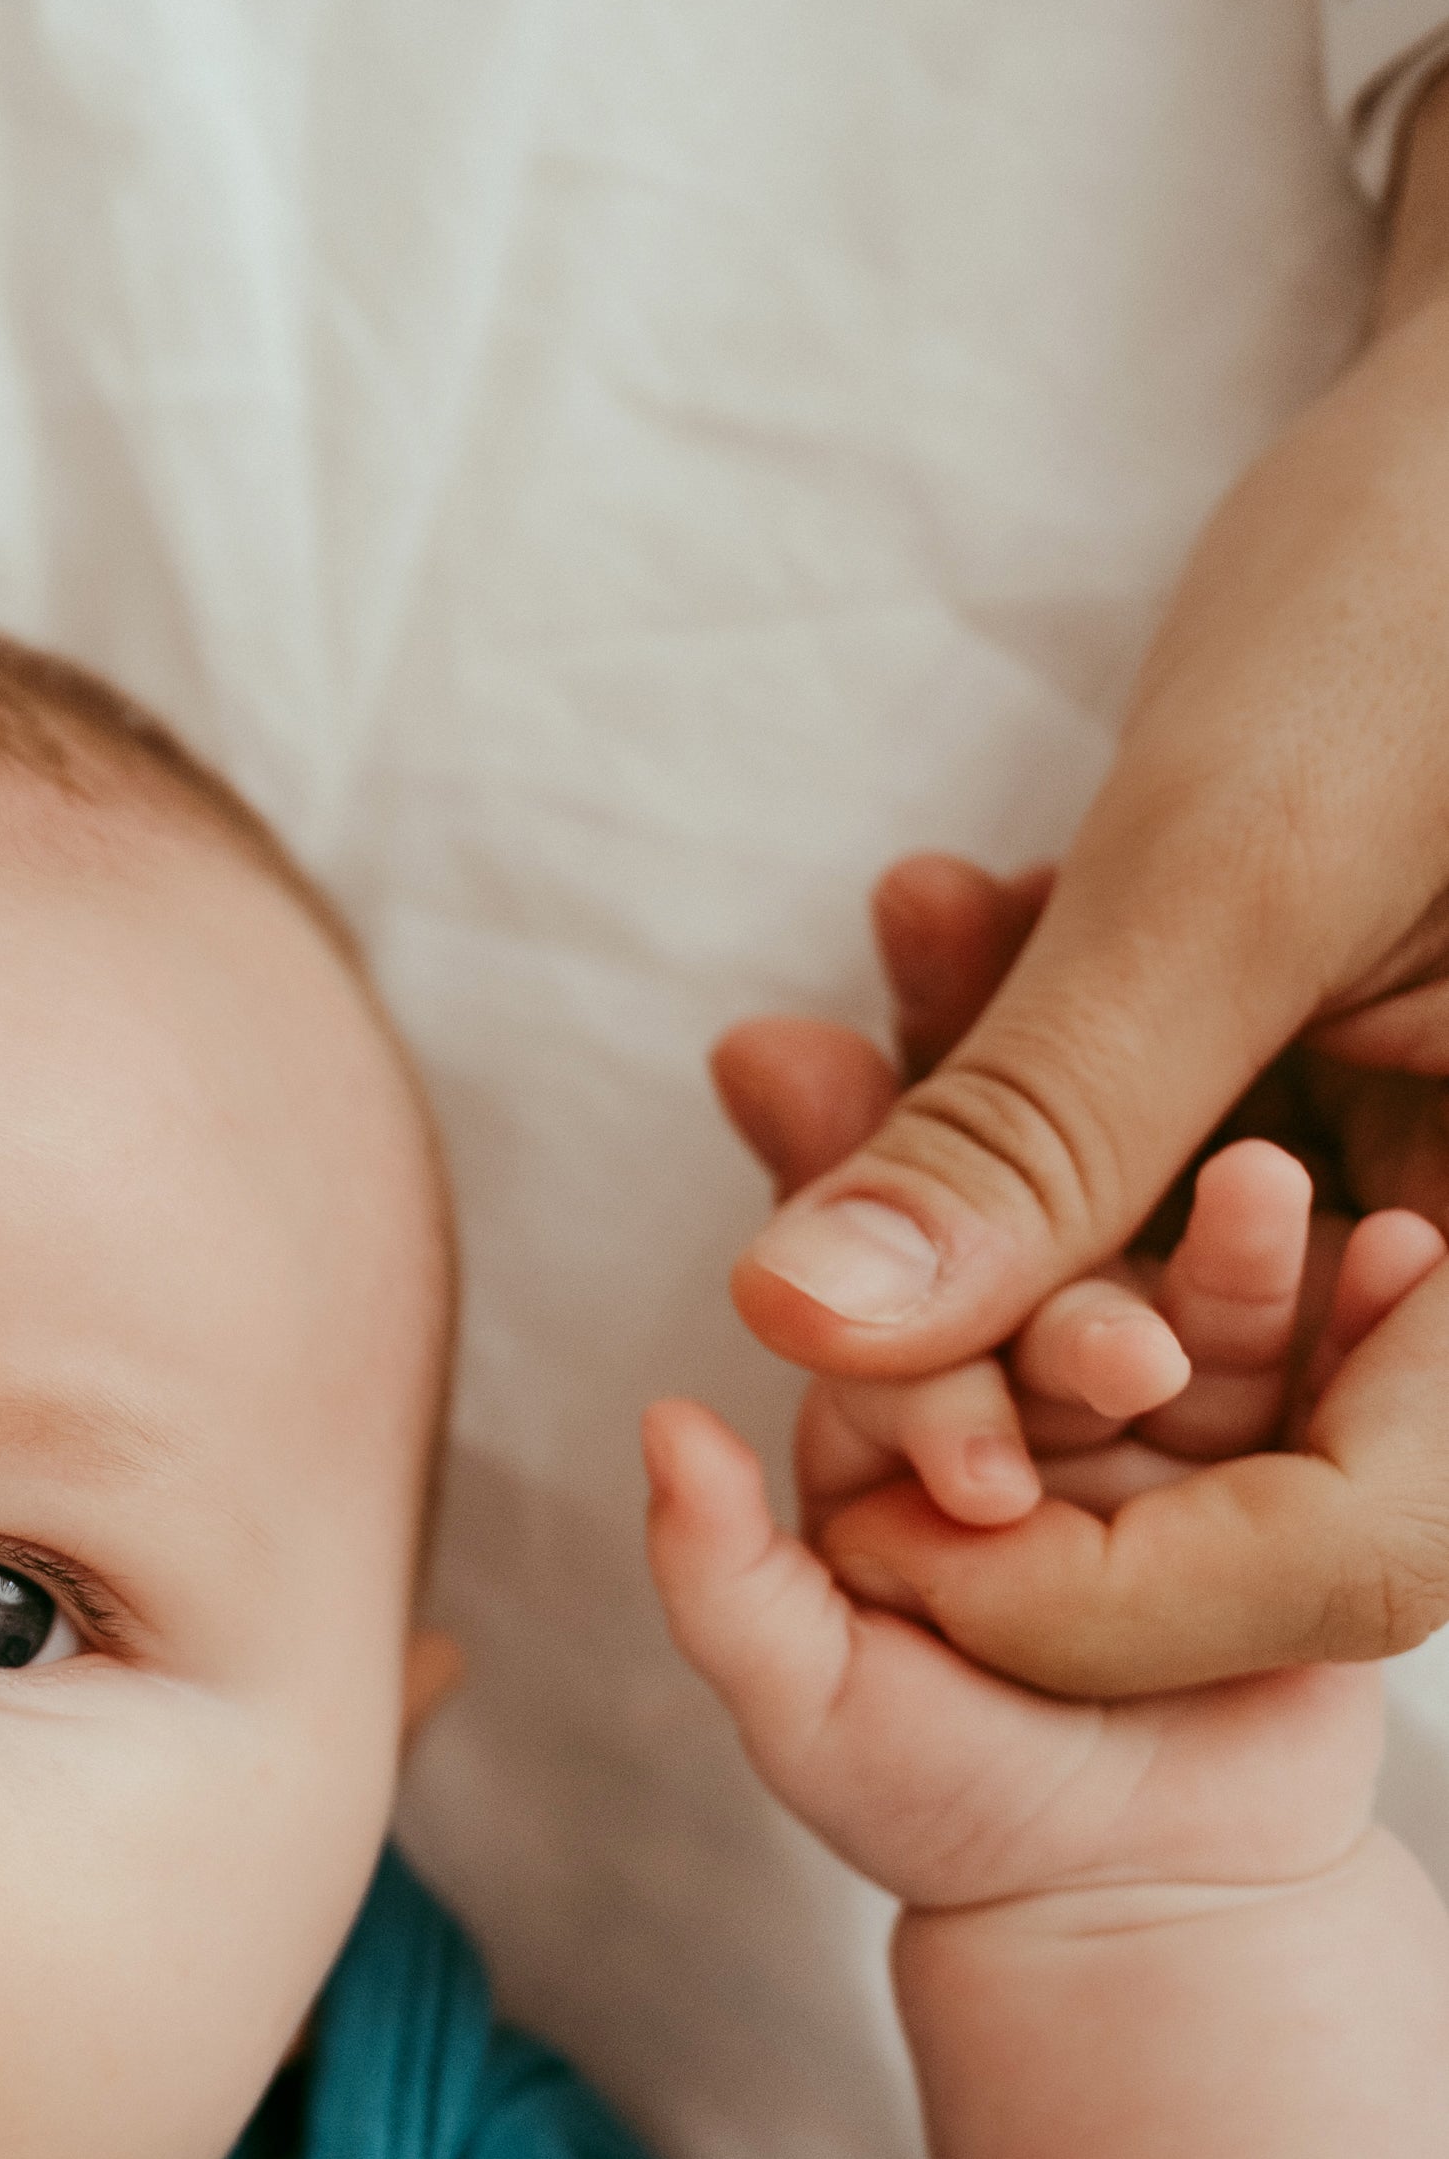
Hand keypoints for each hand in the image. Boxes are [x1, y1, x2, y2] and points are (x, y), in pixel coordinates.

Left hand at [642, 1160, 1395, 1918]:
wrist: (1140, 1899)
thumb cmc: (949, 1805)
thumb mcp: (813, 1707)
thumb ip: (722, 1577)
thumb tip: (663, 1425)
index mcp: (895, 1430)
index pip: (904, 1365)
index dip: (938, 1400)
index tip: (985, 1474)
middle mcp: (1027, 1396)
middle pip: (1058, 1313)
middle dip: (1093, 1320)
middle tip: (1135, 1351)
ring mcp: (1165, 1412)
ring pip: (1196, 1317)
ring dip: (1240, 1257)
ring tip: (1274, 1195)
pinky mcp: (1292, 1442)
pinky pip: (1328, 1371)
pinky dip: (1362, 1306)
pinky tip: (1409, 1251)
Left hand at [722, 859, 1448, 1683]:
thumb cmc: (1441, 573)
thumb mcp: (1231, 863)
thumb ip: (1033, 1122)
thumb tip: (790, 1330)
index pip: (1351, 1554)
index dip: (1103, 1585)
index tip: (869, 1520)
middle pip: (1219, 1428)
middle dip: (962, 1329)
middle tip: (775, 1205)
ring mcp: (1425, 1171)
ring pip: (1145, 1274)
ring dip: (952, 1174)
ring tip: (801, 1037)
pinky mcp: (1341, 1077)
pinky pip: (1148, 1138)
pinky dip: (1015, 1053)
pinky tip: (929, 909)